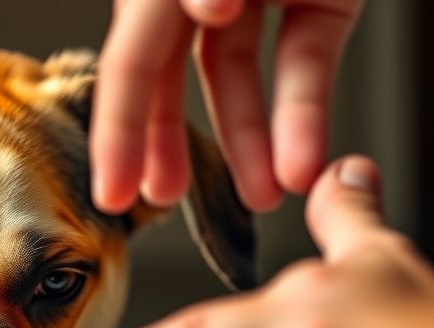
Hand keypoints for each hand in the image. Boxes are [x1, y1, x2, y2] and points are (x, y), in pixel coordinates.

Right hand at [91, 0, 362, 212]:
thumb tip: (205, 8)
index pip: (129, 62)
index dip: (119, 132)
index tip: (114, 196)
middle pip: (166, 75)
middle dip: (165, 145)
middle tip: (162, 202)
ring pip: (236, 79)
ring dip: (248, 144)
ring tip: (260, 197)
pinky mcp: (318, 2)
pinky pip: (304, 64)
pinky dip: (305, 116)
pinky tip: (302, 163)